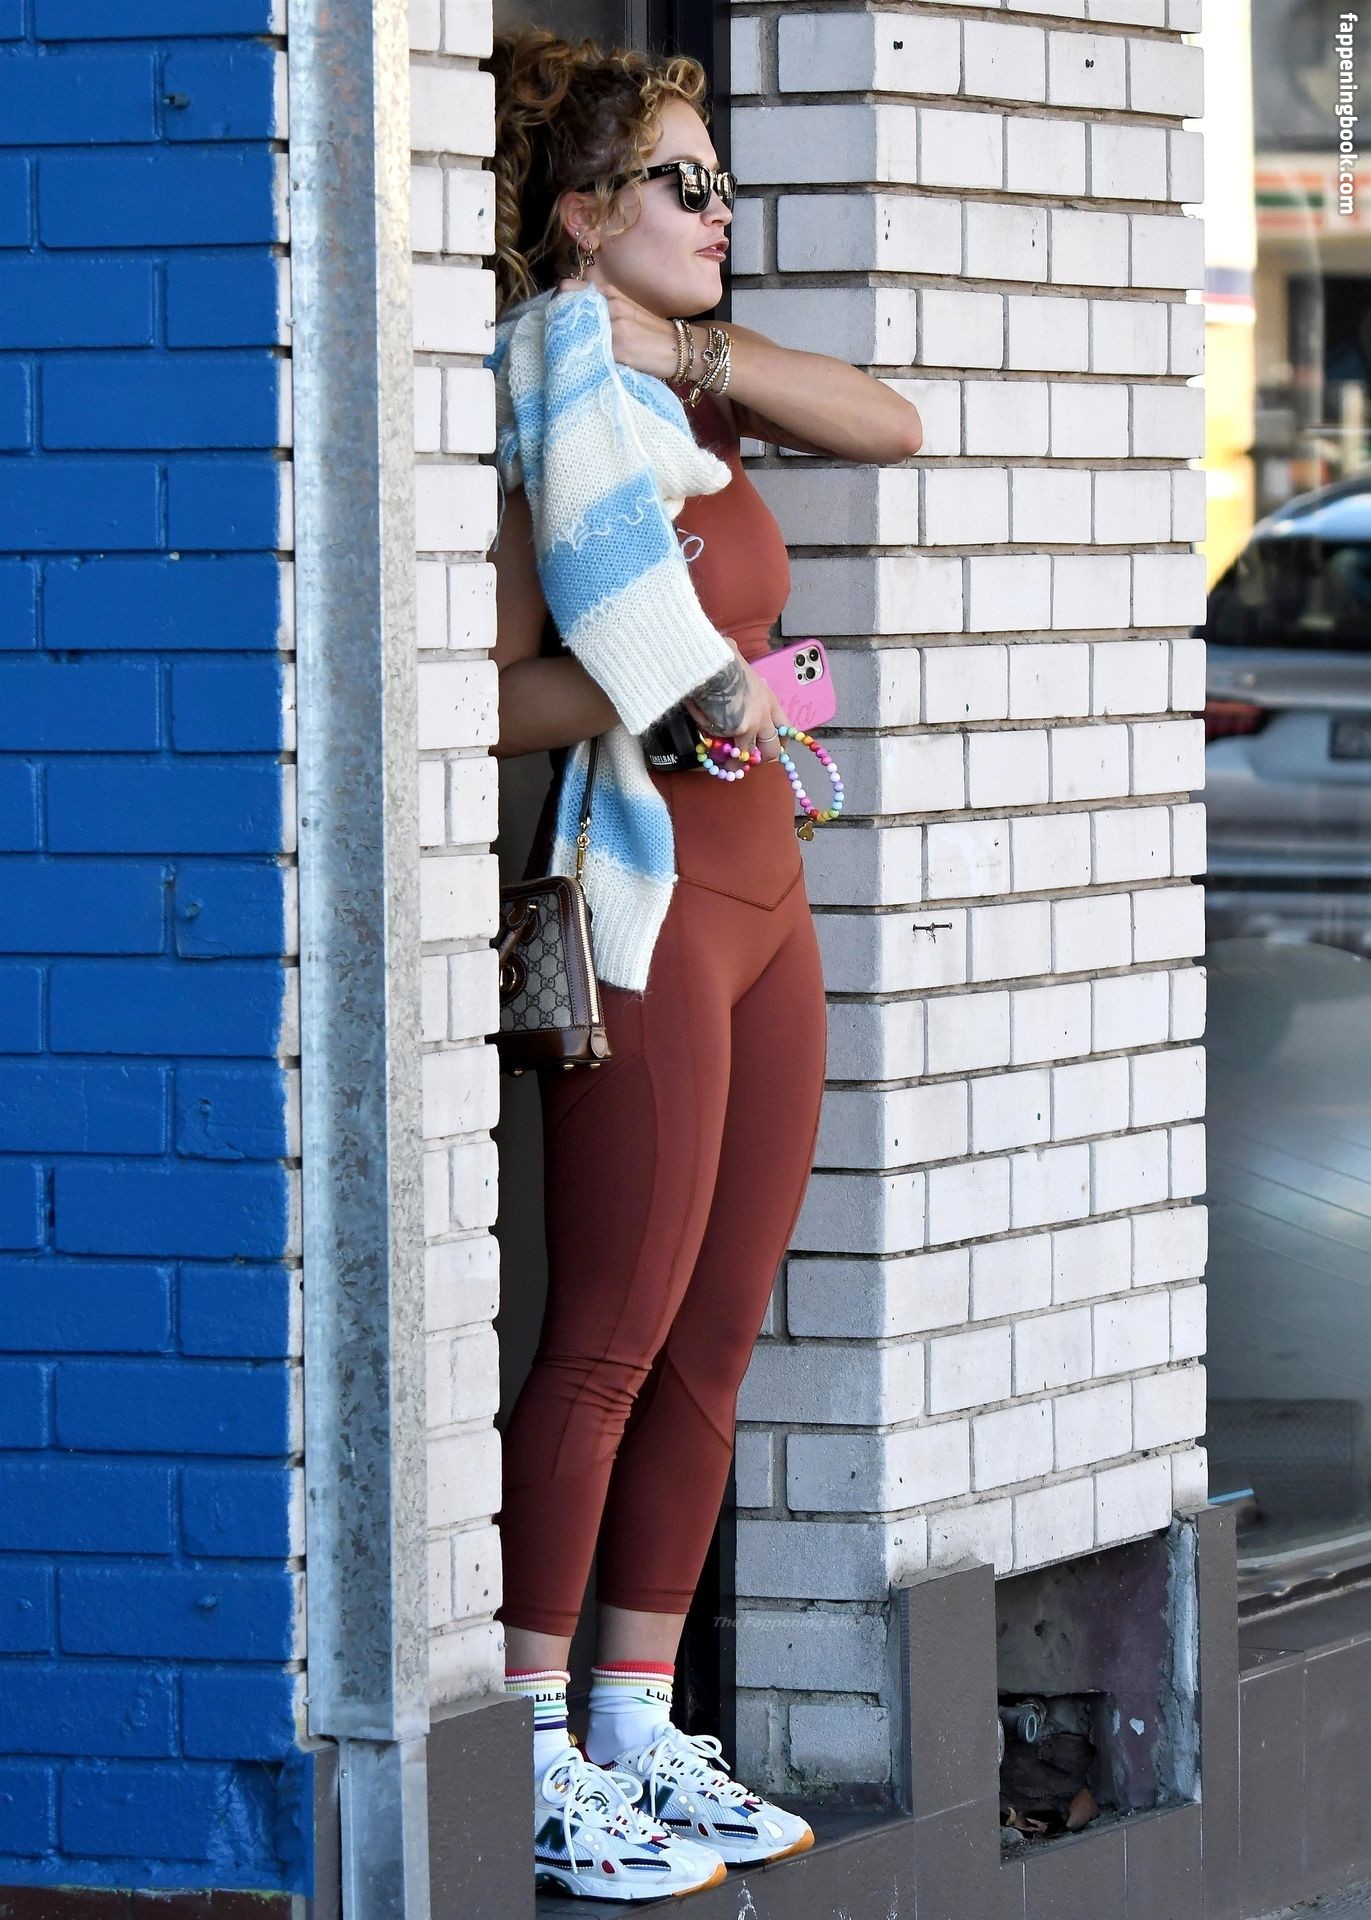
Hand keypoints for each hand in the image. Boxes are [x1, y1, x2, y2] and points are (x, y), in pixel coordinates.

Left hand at [556, 274, 679, 380]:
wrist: (682, 348)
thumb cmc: (652, 333)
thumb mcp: (626, 311)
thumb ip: (601, 309)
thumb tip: (573, 316)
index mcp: (608, 292)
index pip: (567, 288)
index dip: (556, 304)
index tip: (553, 318)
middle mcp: (607, 304)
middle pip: (564, 308)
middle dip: (555, 324)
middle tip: (553, 339)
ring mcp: (612, 326)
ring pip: (573, 330)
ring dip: (564, 342)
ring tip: (563, 354)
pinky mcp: (618, 348)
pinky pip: (590, 352)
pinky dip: (581, 359)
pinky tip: (580, 366)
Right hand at [684, 651, 787, 763]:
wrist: (712, 662)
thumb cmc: (720, 658)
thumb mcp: (739, 664)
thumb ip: (739, 672)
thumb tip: (730, 655)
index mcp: (768, 698)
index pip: (786, 729)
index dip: (780, 742)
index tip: (773, 749)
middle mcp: (765, 714)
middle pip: (773, 749)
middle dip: (761, 760)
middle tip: (749, 762)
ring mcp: (753, 724)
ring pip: (750, 755)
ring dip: (738, 764)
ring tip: (728, 768)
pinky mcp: (737, 731)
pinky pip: (726, 748)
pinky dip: (717, 751)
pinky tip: (708, 750)